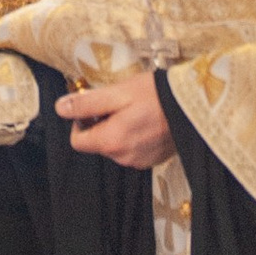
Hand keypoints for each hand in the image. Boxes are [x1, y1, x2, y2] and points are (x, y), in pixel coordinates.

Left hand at [58, 72, 173, 167]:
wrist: (193, 105)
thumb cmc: (156, 95)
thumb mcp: (117, 93)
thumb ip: (87, 103)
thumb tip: (61, 108)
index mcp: (111, 141)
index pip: (77, 141)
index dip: (80, 122)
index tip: (93, 108)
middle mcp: (123, 157)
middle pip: (97, 144)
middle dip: (101, 125)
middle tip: (118, 104)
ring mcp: (139, 161)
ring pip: (115, 147)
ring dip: (118, 130)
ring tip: (135, 111)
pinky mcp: (153, 160)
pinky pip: (132, 151)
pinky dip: (134, 137)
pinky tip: (146, 121)